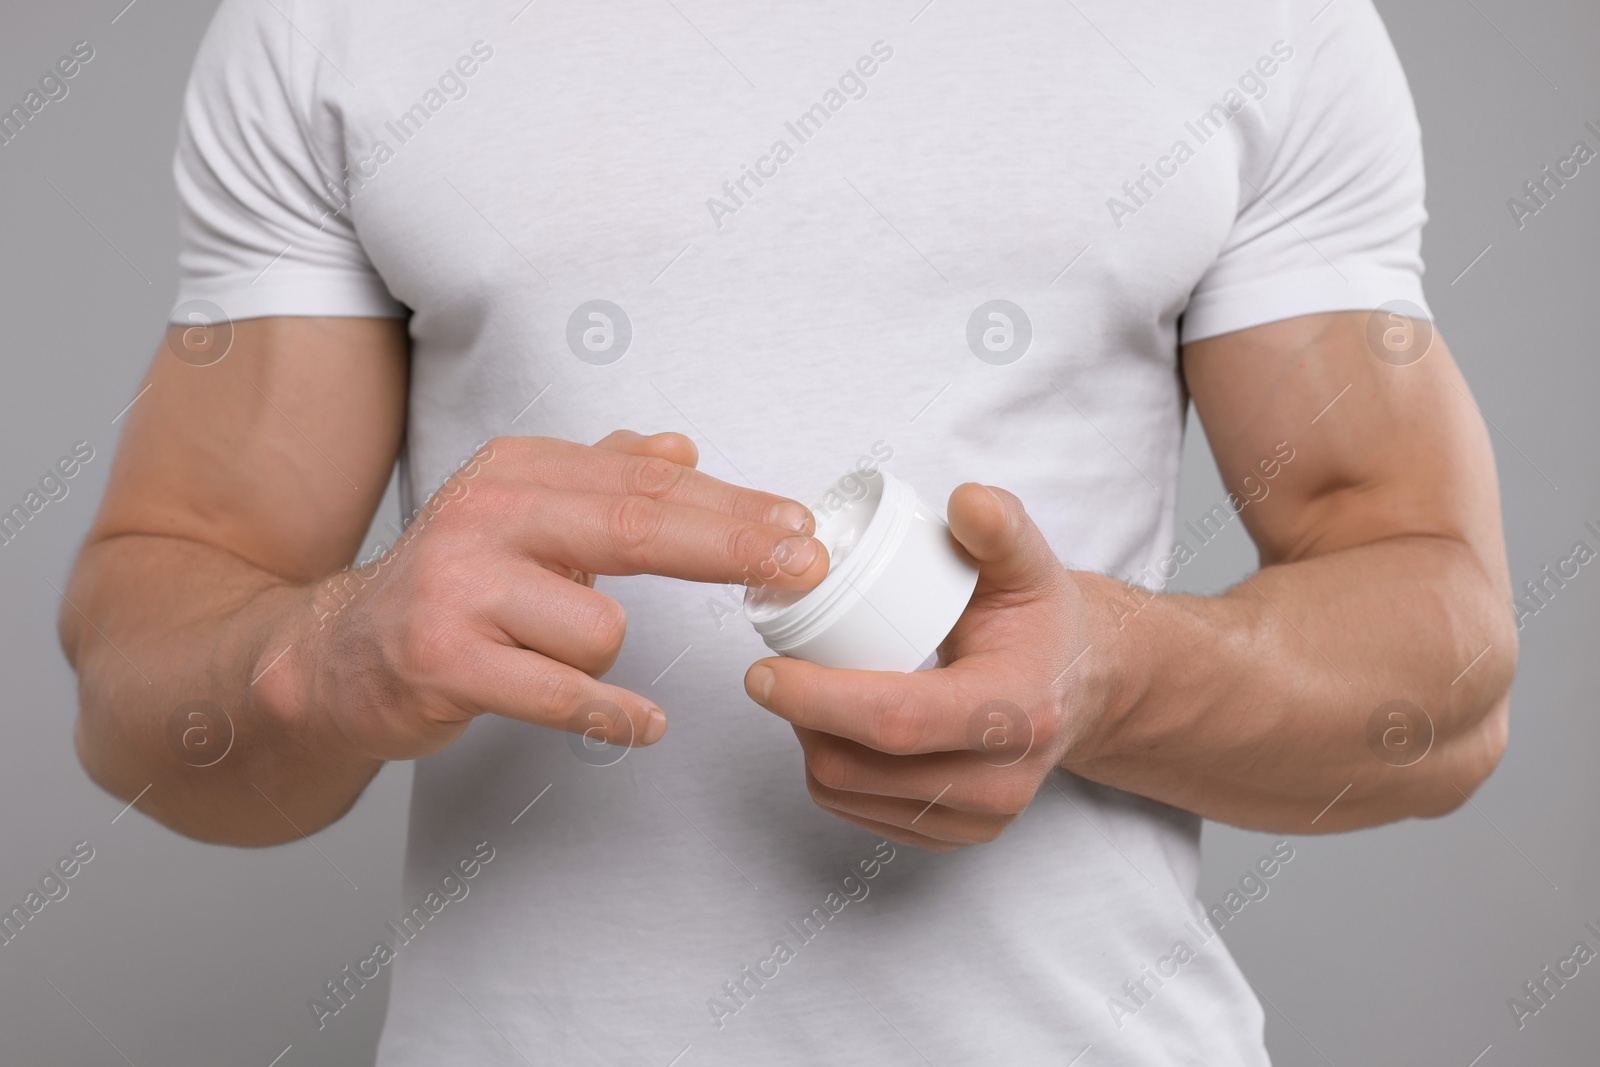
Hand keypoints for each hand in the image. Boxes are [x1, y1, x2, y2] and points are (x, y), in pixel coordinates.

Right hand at [267, 430, 829, 761]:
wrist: (339, 656)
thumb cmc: (452, 586)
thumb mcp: (521, 511)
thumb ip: (600, 477)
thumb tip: (681, 447)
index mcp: (516, 471)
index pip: (647, 484)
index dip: (732, 506)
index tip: (798, 528)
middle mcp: (486, 515)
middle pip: (640, 525)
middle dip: (734, 547)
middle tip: (805, 566)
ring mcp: (461, 589)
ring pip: (604, 629)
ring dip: (603, 656)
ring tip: (552, 657)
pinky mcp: (445, 661)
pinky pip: (566, 694)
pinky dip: (612, 715)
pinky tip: (639, 723)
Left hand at [744, 483, 1113, 850]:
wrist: (1083, 688)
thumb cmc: (1043, 621)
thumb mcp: (1031, 564)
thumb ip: (1001, 527)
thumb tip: (966, 501)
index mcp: (1015, 712)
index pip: (895, 720)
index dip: (817, 698)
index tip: (762, 670)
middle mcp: (998, 781)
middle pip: (856, 767)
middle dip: (798, 717)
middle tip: (780, 670)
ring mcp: (976, 819)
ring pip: (845, 793)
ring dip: (808, 742)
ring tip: (811, 690)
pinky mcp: (952, 836)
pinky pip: (856, 813)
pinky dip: (830, 769)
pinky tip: (835, 726)